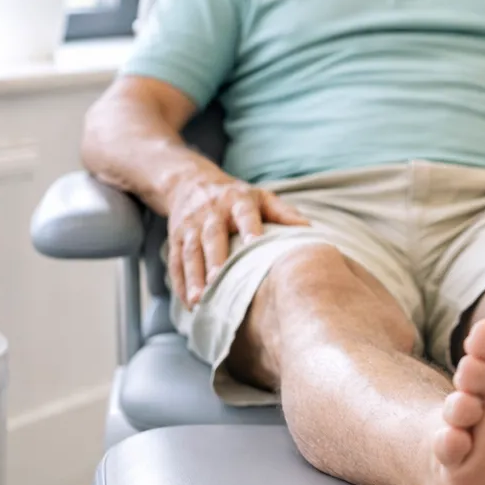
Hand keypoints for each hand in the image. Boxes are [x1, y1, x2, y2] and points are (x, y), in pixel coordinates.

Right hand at [165, 174, 308, 307]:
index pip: (245, 214)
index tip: (254, 245)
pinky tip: (187, 302)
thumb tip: (310, 231)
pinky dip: (180, 283)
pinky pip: (176, 261)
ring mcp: (190, 226)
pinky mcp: (174, 238)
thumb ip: (284, 213)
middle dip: (214, 261)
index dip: (250, 229)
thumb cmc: (236, 196)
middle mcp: (212, 212)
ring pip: (190, 252)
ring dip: (194, 278)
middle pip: (212, 237)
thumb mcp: (261, 196)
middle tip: (218, 284)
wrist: (190, 182)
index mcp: (238, 201)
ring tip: (198, 301)